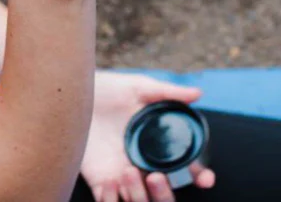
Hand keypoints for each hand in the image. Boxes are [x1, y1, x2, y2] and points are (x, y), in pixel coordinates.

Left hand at [81, 71, 215, 201]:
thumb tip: (198, 94)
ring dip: (139, 196)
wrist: (75, 92)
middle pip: (164, 195)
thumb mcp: (139, 88)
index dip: (198, 175)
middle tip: (157, 176)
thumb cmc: (110, 89)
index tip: (204, 178)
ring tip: (128, 172)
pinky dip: (112, 200)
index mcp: (158, 148)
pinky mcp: (99, 180)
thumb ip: (167, 93)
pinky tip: (110, 181)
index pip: (185, 169)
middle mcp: (144, 166)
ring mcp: (122, 175)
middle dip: (166, 194)